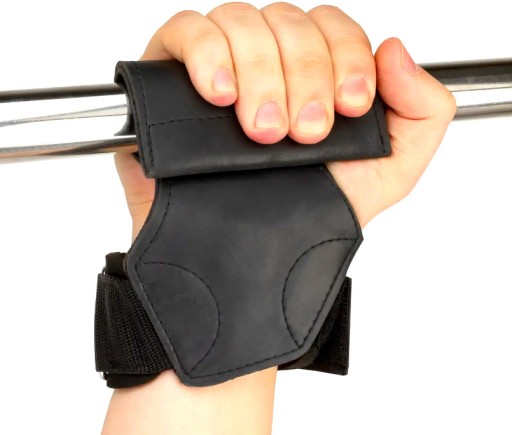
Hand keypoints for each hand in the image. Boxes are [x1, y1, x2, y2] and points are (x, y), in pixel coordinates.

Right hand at [115, 2, 455, 239]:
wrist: (243, 261)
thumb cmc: (310, 217)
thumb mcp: (387, 172)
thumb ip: (422, 113)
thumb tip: (395, 50)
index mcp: (312, 77)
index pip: (332, 28)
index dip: (346, 57)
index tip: (349, 107)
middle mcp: (268, 67)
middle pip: (288, 22)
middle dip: (304, 77)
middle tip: (303, 135)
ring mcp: (221, 69)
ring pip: (241, 22)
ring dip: (260, 74)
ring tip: (262, 131)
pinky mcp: (172, 80)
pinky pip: (186, 32)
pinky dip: (207, 55)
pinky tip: (220, 95)